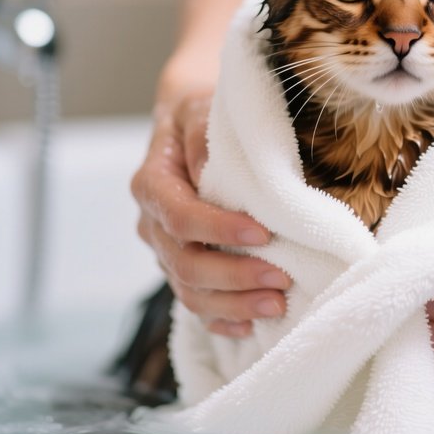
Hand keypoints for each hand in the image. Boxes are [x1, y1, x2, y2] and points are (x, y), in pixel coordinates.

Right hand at [131, 90, 290, 336]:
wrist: (189, 127)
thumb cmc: (200, 115)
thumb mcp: (201, 108)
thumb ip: (202, 134)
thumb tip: (212, 166)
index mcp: (152, 184)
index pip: (180, 216)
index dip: (218, 230)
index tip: (262, 234)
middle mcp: (153, 224)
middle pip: (184, 263)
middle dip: (234, 276)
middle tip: (281, 280)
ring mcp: (165, 250)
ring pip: (189, 291)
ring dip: (234, 304)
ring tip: (277, 305)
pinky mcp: (182, 267)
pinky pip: (196, 303)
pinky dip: (222, 319)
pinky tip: (251, 325)